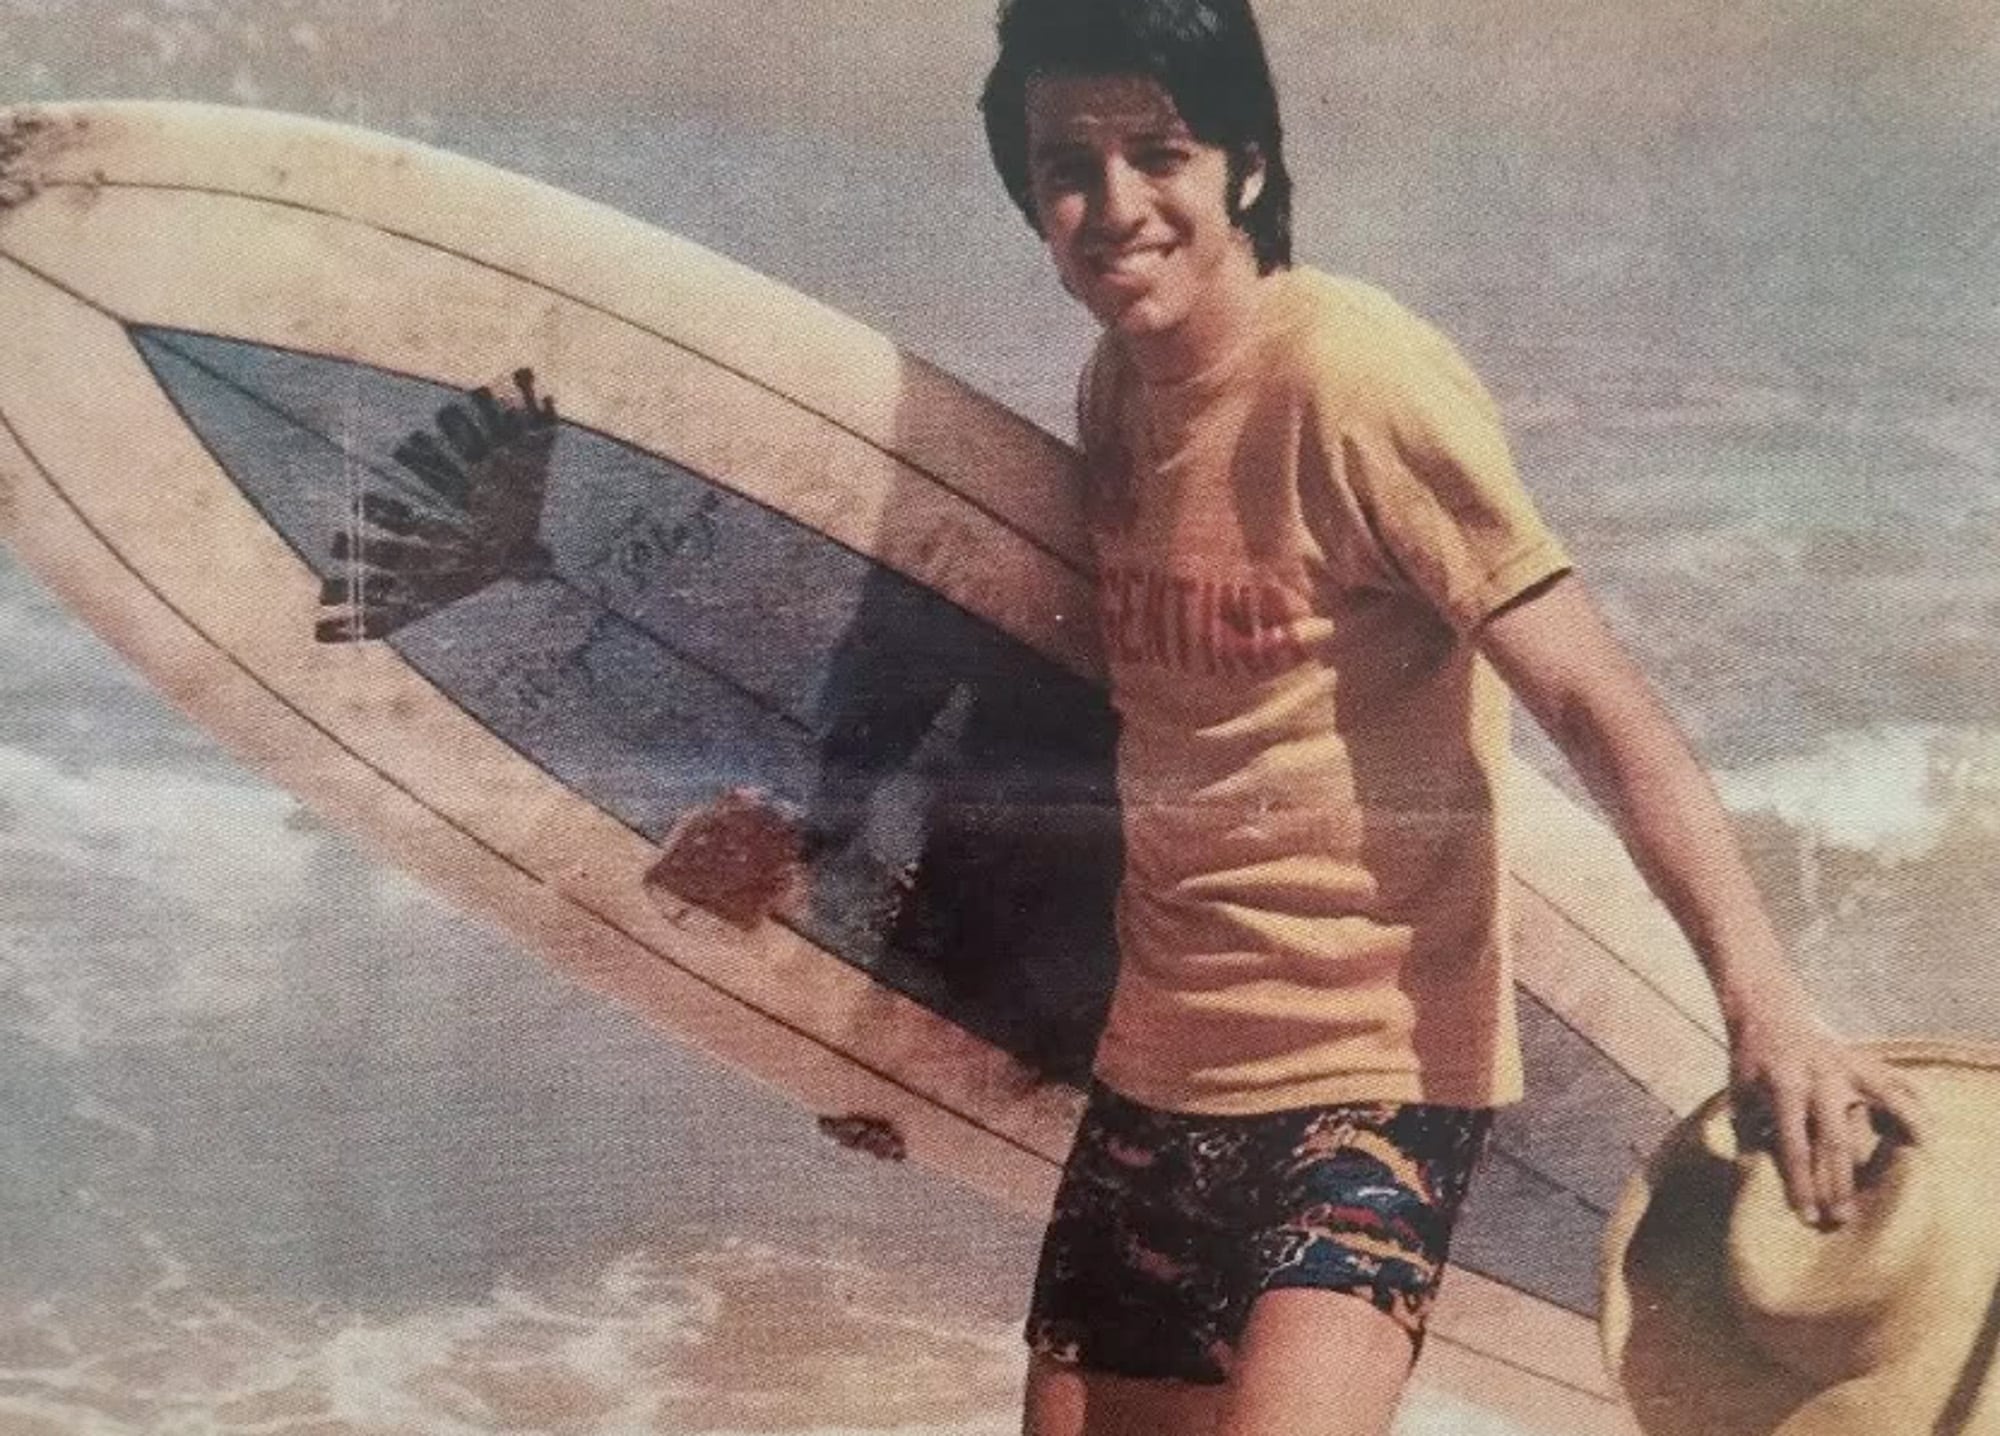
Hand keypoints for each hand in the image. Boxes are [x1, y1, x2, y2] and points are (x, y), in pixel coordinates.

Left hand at [1724, 976, 1928, 1227]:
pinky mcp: (1865, 1059)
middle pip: (1836, 1140)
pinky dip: (1916, 1104)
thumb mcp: (1739, 1093)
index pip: (1794, 1146)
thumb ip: (1748, 1131)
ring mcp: (1848, 1066)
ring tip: (1916, 1165)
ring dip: (1902, 1133)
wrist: (1768, 1011)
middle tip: (1842, 1218)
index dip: (1801, 1184)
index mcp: (1784, 1088)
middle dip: (1838, 1183)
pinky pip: (1899, 1082)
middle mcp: (1820, 1078)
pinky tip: (1925, 1131)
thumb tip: (1755, 1176)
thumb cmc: (1752, 1062)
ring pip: (1885, 1101)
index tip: (1808, 1216)